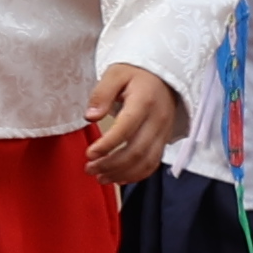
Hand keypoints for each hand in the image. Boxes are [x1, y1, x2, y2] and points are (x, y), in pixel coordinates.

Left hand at [82, 63, 184, 186]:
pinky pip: (153, 164)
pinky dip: (136, 175)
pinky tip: (117, 178)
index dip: (108, 144)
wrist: (163, 77)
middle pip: (137, 151)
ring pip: (146, 162)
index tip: (89, 153)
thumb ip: (102, 94)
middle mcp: (157, 120)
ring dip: (122, 174)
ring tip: (100, 177)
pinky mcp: (163, 141)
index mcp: (144, 101)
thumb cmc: (135, 75)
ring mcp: (163, 132)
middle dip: (111, 164)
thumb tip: (90, 116)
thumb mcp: (115, 74)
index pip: (127, 128)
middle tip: (89, 168)